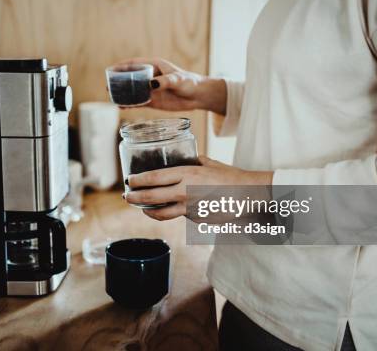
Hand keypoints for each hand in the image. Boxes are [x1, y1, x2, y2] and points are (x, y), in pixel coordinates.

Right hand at [114, 57, 226, 114]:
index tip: (110, 70)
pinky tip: (121, 107)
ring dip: (122, 94)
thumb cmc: (190, 83)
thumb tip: (150, 85)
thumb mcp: (177, 80)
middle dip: (118, 81)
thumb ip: (164, 81)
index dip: (121, 66)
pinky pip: (138, 102)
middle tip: (108, 87)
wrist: (198, 96)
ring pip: (132, 91)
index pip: (133, 64)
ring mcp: (150, 89)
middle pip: (130, 77)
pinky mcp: (153, 101)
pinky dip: (129, 104)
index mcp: (154, 65)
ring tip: (112, 98)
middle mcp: (150, 76)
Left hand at [124, 156, 272, 220]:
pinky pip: (179, 216)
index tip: (129, 180)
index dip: (137, 180)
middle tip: (127, 196)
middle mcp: (184, 192)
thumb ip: (194, 161)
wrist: (249, 195)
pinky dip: (173, 212)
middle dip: (134, 197)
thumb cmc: (231, 176)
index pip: (154, 178)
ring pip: (161, 213)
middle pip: (151, 197)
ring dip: (148, 210)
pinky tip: (172, 208)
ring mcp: (189, 208)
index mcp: (187, 174)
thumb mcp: (209, 163)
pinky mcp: (196, 219)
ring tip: (142, 208)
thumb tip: (186, 158)